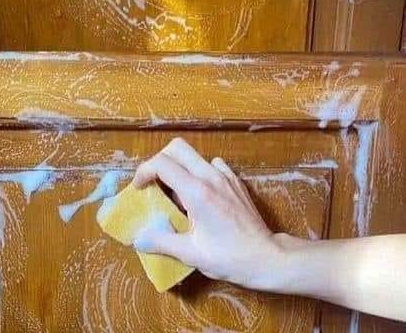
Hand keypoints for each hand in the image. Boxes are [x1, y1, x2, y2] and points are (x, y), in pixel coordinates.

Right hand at [132, 138, 290, 290]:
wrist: (267, 257)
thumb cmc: (229, 257)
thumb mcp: (191, 254)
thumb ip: (161, 241)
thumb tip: (138, 238)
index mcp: (197, 192)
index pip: (162, 164)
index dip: (144, 171)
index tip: (139, 188)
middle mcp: (210, 176)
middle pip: (177, 147)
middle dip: (160, 161)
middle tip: (154, 183)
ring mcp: (225, 176)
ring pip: (194, 155)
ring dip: (180, 167)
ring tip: (177, 194)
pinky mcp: (235, 180)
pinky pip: (211, 165)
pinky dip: (199, 173)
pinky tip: (201, 195)